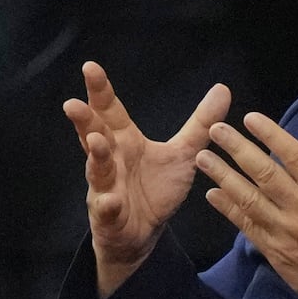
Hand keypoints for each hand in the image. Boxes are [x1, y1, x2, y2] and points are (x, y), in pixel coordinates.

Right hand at [63, 61, 229, 297]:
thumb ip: (200, 124)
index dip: (101, 91)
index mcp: (125, 141)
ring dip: (95, 156)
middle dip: (85, 120)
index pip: (111, 111)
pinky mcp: (109, 215)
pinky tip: (110, 200)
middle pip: (94, 135)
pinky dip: (108, 204)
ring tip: (95, 142)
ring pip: (97, 169)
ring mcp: (106, 187)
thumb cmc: (155, 188)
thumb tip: (223, 88)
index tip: (90, 67)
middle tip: (74, 103)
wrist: (144, 232)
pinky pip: (107, 208)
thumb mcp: (183, 153)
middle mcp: (111, 160)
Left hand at [196, 114, 297, 298]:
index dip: (272, 136)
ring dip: (224, 177)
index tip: (250, 118)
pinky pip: (247, 227)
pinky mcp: (276, 252)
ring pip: (250, 200)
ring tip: (203, 157)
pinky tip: (212, 194)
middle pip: (266, 175)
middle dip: (238, 150)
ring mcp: (287, 233)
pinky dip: (229, 209)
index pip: (297, 158)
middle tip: (216, 131)